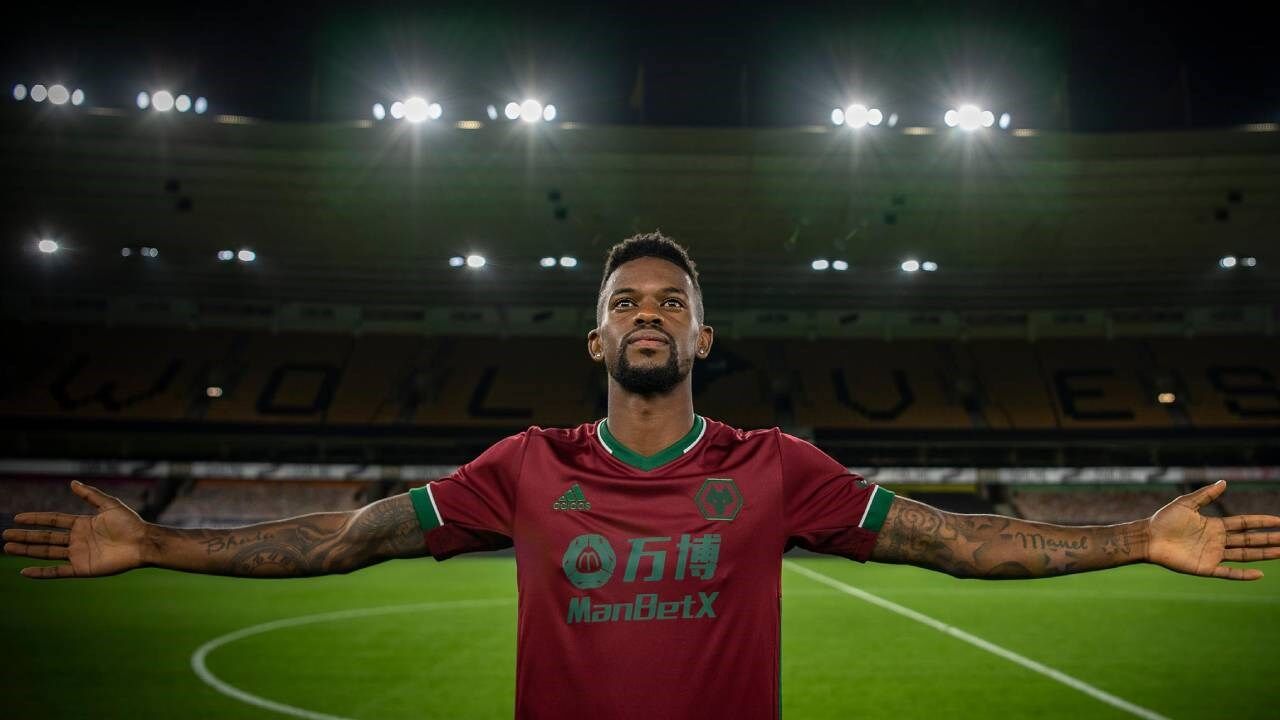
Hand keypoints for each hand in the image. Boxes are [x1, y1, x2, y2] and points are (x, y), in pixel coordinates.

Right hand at [3, 480, 147, 578]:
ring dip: (27, 550)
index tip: (17, 518)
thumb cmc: (130, 523)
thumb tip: (71, 483)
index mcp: (82, 524)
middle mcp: (77, 539)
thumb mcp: (109, 504)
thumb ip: (90, 495)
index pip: (53, 520)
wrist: (143, 543)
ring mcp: (78, 554)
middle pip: (45, 537)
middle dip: (25, 536)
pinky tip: (25, 571)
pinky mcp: (82, 568)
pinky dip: (41, 573)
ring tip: (8, 548)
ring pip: (46, 552)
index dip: (35, 519)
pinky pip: (57, 571)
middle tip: (5, 535)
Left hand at [1147, 480, 1279, 580]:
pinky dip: (1243, 575)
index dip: (1262, 522)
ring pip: (1244, 555)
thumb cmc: (1164, 519)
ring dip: (1263, 554)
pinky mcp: (1205, 568)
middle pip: (1249, 540)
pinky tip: (1258, 574)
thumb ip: (1206, 495)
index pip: (1244, 523)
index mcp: (1215, 525)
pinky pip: (1229, 573)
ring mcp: (1213, 555)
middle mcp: (1217, 541)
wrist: (1148, 537)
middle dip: (1269, 539)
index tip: (1279, 521)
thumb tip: (1225, 482)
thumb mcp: (1186, 503)